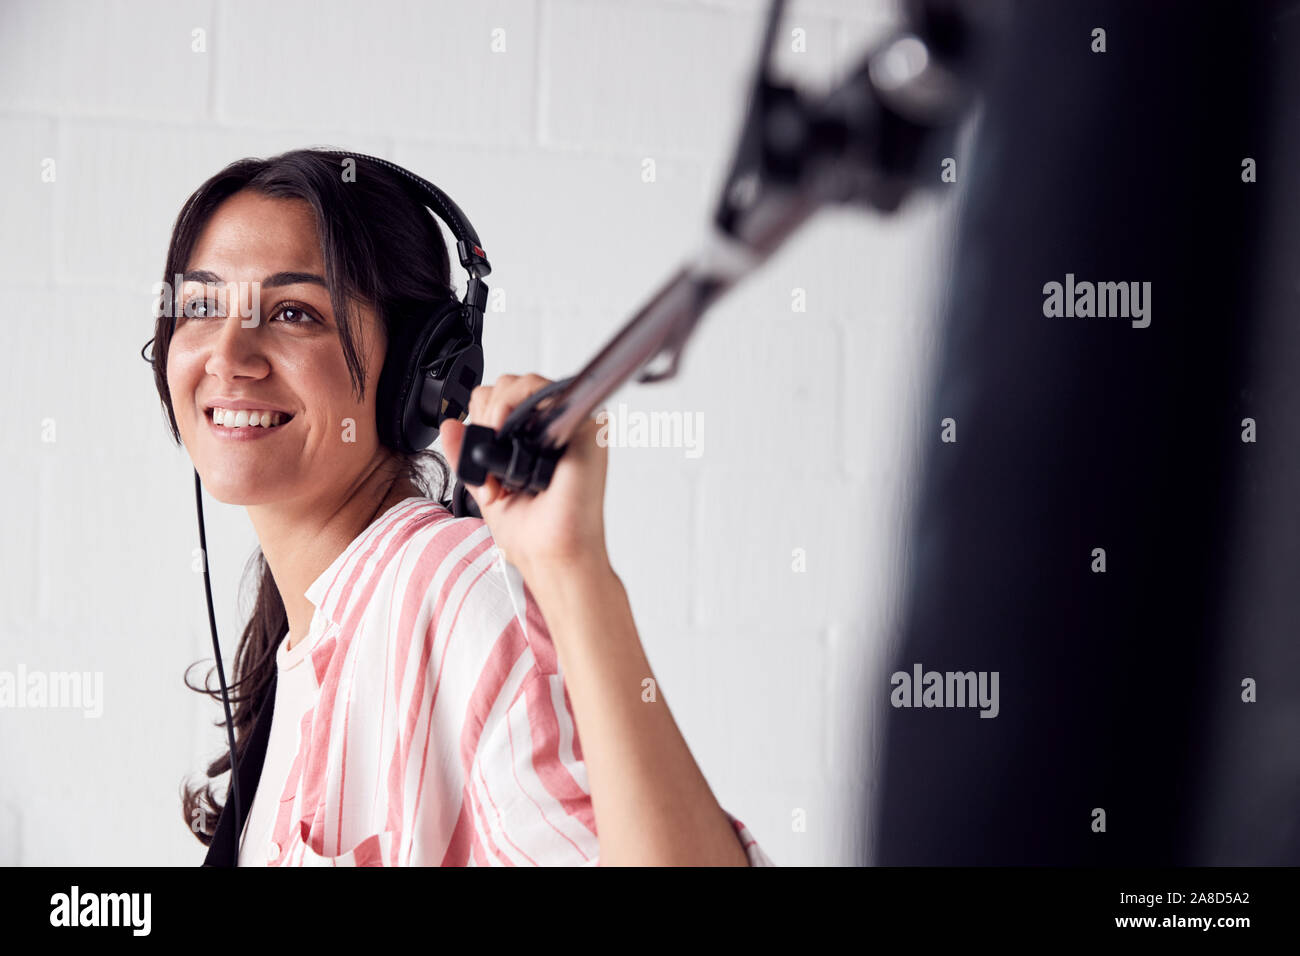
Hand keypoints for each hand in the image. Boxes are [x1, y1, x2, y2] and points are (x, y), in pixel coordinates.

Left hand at [438, 373, 610, 580]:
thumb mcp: (484, 488)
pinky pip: (548, 391)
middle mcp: (555, 430)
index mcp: (535, 440)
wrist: (551, 553)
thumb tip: (449, 424)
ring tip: (499, 451)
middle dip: (486, 413)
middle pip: (510, 385)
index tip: (479, 446)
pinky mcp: (586, 426)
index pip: (501, 399)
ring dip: (498, 410)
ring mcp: (571, 426)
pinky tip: (509, 434)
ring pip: (525, 382)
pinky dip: (519, 405)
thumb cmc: (531, 531)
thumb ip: (465, 455)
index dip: (481, 415)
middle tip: (489, 453)